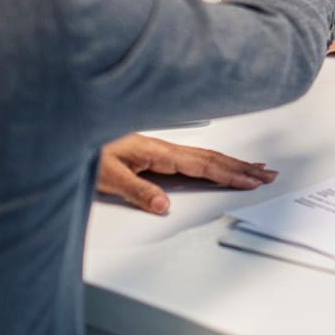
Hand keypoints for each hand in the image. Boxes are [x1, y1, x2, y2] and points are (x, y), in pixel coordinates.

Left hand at [96, 133, 279, 214]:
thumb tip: (166, 206)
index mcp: (157, 151)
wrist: (66, 129)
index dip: (228, 174)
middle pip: (211, 158)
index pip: (202, 165)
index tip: (251, 181)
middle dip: (241, 167)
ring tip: (255, 169)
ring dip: (232, 163)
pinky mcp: (153, 153)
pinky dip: (213, 162)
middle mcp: (163, 148)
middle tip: (268, 173)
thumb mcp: (106, 176)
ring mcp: (160, 149)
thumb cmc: (83, 150)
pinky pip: (192, 158)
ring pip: (205, 157)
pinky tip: (218, 165)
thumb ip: (137, 192)